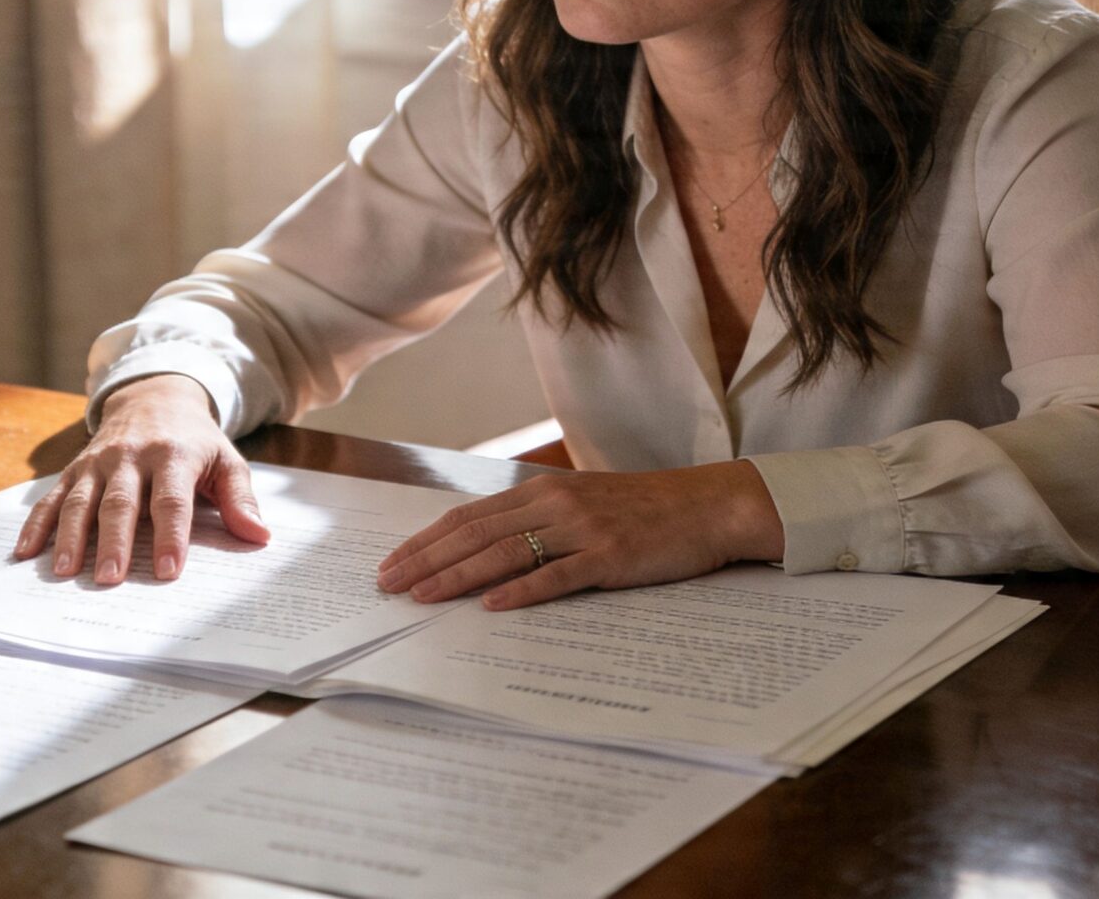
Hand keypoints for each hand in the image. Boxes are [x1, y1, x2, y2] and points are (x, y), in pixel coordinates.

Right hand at [11, 374, 270, 583]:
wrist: (155, 395)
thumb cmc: (195, 440)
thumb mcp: (226, 460)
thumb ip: (240, 499)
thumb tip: (259, 536)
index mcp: (173, 455)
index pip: (171, 500)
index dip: (169, 536)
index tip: (168, 571)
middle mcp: (131, 456)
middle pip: (120, 503)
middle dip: (113, 542)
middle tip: (109, 580)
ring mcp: (99, 462)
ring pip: (81, 500)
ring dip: (70, 537)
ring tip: (64, 572)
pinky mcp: (77, 468)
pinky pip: (52, 497)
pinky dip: (37, 524)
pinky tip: (25, 552)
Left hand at [375, 462, 783, 610]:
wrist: (710, 506)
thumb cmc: (648, 510)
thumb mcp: (585, 503)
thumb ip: (541, 520)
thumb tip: (491, 548)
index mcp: (544, 491)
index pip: (469, 517)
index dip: (426, 541)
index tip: (393, 563)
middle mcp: (555, 504)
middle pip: (475, 534)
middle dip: (426, 560)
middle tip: (388, 585)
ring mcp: (582, 529)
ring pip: (505, 553)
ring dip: (458, 577)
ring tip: (422, 596)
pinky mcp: (610, 556)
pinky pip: (557, 575)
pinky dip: (522, 591)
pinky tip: (492, 606)